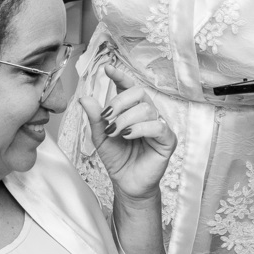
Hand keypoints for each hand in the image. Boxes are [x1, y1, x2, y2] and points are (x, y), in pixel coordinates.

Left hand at [79, 65, 176, 201]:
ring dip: (125, 119)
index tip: (107, 70)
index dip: (120, 76)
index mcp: (131, 110)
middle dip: (119, 102)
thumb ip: (95, 117)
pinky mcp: (167, 140)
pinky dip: (139, 129)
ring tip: (115, 133)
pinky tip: (127, 136)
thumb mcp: (100, 136)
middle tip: (107, 117)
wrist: (126, 183)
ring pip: (146, 108)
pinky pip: (157, 126)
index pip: (129, 87)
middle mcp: (147, 114)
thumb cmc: (117, 158)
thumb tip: (85, 98)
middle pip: (138, 92)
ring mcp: (159, 126)